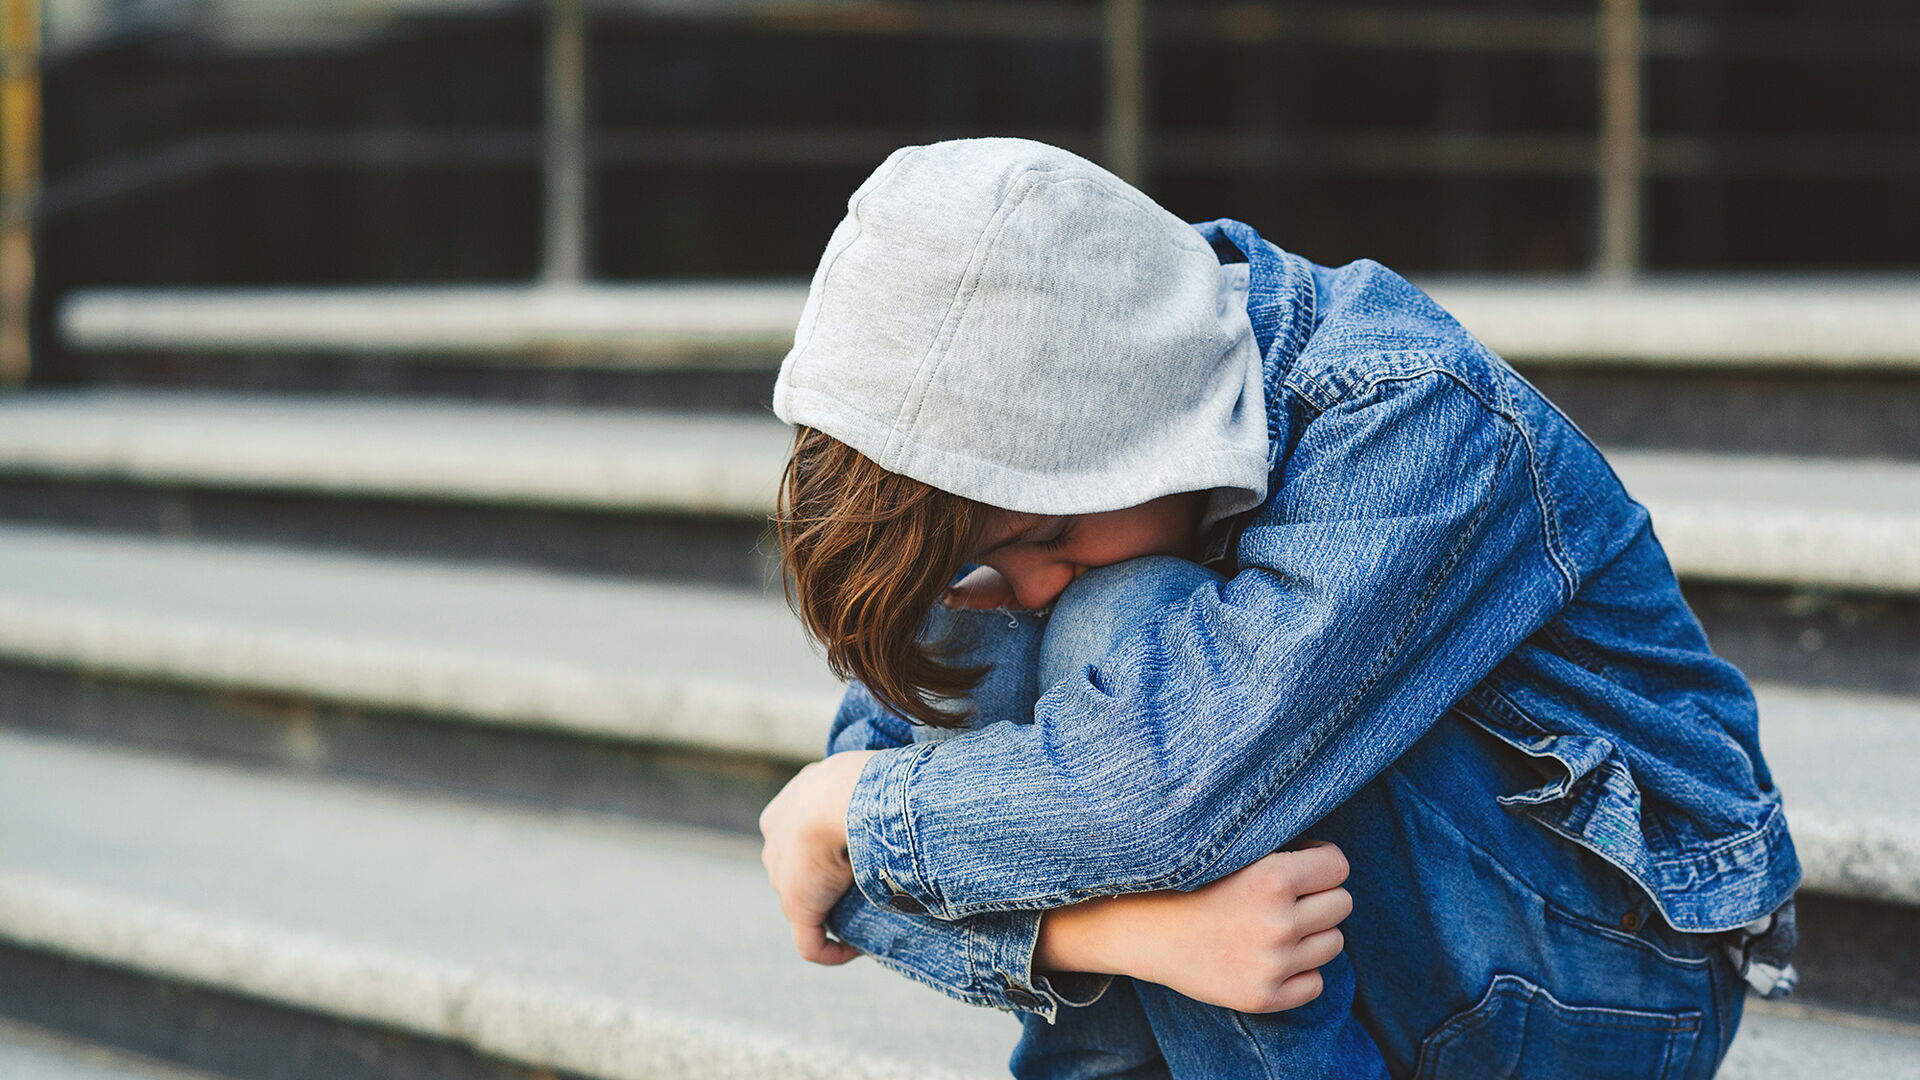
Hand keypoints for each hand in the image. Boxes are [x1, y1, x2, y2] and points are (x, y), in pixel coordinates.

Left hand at [758, 749, 879, 964]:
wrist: (842, 797)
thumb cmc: (859, 781)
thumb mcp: (856, 778)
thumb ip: (859, 794)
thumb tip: (890, 802)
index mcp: (784, 811)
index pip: (799, 839)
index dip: (826, 850)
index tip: (858, 854)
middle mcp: (775, 844)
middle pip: (799, 872)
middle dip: (826, 882)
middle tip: (863, 884)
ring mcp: (782, 879)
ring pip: (804, 904)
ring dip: (832, 913)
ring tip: (867, 913)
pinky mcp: (797, 907)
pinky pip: (810, 943)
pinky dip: (830, 951)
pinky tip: (854, 950)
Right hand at [1036, 841, 1353, 1012]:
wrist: (1144, 930)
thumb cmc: (1191, 882)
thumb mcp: (1235, 852)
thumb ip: (1283, 851)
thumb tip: (1331, 858)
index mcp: (1274, 879)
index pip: (1339, 867)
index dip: (1321, 863)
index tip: (1301, 865)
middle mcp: (1279, 922)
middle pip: (1341, 905)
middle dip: (1320, 898)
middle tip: (1287, 899)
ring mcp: (1273, 964)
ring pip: (1333, 944)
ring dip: (1313, 934)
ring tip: (1277, 926)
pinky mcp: (1265, 997)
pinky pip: (1315, 984)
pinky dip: (1300, 971)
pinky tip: (1270, 956)